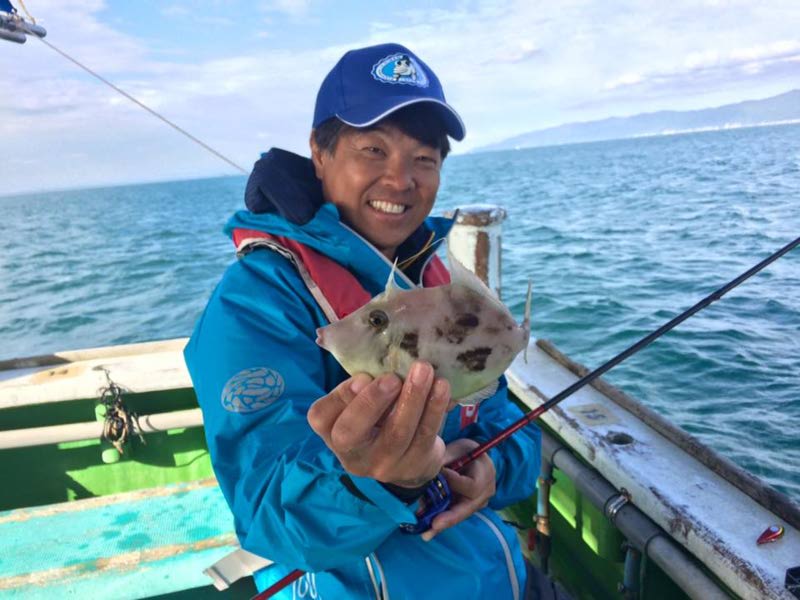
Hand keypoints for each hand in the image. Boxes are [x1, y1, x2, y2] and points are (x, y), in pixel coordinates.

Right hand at [307, 361, 450, 487]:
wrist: (407, 458)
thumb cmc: (378, 418)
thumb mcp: (363, 403)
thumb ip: (364, 385)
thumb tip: (383, 361)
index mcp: (331, 432)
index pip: (322, 417)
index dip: (340, 396)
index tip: (362, 377)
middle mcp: (351, 454)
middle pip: (351, 432)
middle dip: (371, 402)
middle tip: (392, 378)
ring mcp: (382, 465)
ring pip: (396, 433)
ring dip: (412, 398)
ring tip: (424, 371)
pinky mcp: (413, 466)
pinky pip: (424, 436)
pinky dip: (434, 409)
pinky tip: (441, 387)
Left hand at [421, 438, 495, 540]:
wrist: (474, 460)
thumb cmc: (464, 452)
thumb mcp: (456, 450)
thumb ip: (444, 458)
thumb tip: (426, 466)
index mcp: (486, 475)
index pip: (471, 486)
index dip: (453, 482)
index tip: (438, 476)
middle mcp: (485, 493)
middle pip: (467, 508)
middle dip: (450, 517)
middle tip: (434, 525)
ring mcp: (477, 503)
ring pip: (460, 514)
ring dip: (443, 523)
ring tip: (426, 532)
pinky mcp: (467, 508)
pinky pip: (455, 515)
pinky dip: (442, 521)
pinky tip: (428, 531)